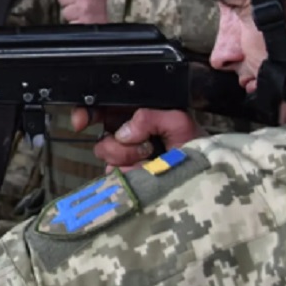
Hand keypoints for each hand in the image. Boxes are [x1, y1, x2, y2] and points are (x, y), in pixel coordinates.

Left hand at [36, 0, 118, 23]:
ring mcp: (82, 8)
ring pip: (65, 12)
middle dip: (69, 0)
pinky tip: (88, 19)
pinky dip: (78, 22)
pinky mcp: (83, 22)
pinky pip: (72, 23)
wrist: (129, 8)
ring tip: (88, 11)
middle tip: (82, 1)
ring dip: (73, 12)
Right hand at [76, 108, 204, 168]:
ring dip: (127, 157)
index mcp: (135, 114)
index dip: (87, 112)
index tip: (81, 123)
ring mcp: (125, 158)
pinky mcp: (126, 177)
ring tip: (150, 157)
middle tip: (129, 147)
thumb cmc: (195, 144)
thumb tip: (124, 132)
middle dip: (112, 144)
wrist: (204, 175)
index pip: (102, 107)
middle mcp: (126, 134)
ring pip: (105, 156)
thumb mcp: (178, 121)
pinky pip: (113, 175)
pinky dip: (130, 173)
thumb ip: (150, 117)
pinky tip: (146, 171)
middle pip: (98, 135)